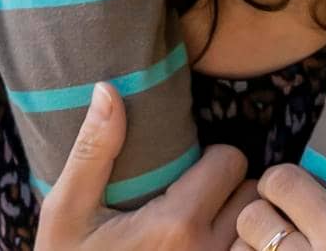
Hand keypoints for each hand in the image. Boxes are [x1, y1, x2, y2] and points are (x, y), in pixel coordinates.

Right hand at [37, 83, 256, 250]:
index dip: (212, 161)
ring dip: (241, 223)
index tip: (188, 175)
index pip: (231, 161)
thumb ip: (93, 152)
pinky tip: (213, 248)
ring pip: (258, 227)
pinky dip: (240, 249)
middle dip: (230, 190)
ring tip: (209, 228)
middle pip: (252, 192)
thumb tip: (108, 89)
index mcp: (174, 226)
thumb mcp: (67, 215)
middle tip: (199, 201)